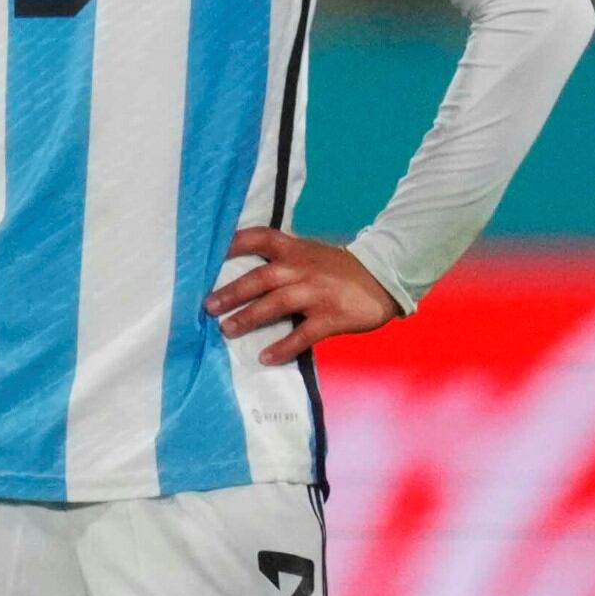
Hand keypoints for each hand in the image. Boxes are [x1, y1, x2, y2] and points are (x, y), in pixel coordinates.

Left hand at [206, 225, 403, 364]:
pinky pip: (303, 334)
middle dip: (232, 292)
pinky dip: (283, 347)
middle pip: (261, 278)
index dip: (233, 243)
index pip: (260, 238)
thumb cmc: (339, 269)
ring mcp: (317, 293)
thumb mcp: (310, 254)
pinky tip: (266, 357)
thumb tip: (244, 276)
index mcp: (295, 250)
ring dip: (249, 318)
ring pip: (277, 304)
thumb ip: (283, 260)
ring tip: (227, 330)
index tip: (210, 254)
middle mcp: (302, 269)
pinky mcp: (332, 317)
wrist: (386, 277)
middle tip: (208, 306)